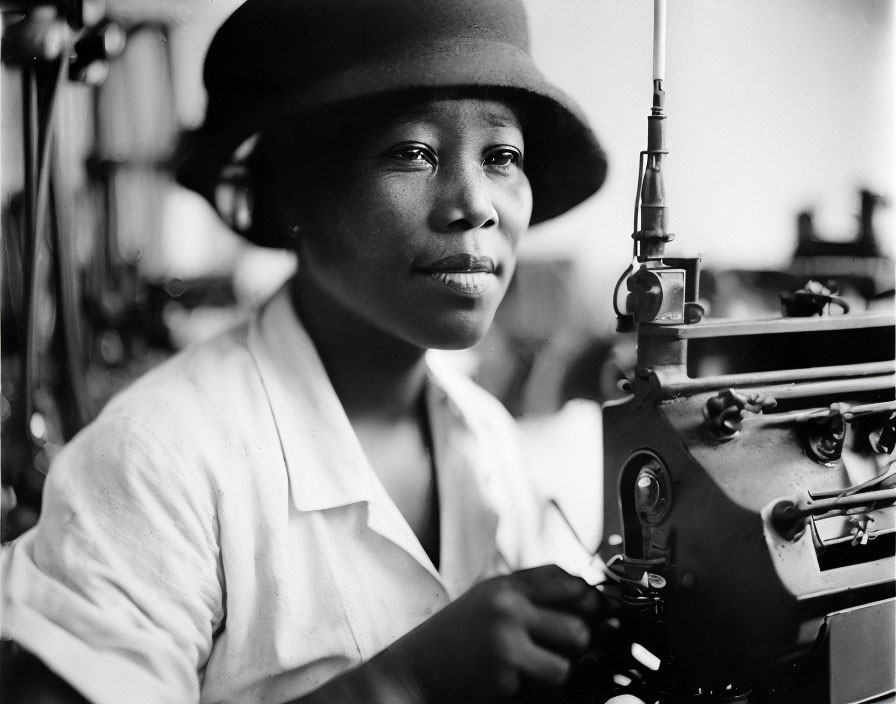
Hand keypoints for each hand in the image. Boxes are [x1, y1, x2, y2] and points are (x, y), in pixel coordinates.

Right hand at [374, 564, 602, 702]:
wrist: (412, 671)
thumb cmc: (454, 640)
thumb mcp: (487, 603)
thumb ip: (528, 597)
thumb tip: (587, 601)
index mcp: (504, 585)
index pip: (566, 579)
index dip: (588, 598)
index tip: (592, 615)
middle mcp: (508, 604)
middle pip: (579, 620)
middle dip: (580, 642)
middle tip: (565, 651)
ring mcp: (507, 636)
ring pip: (572, 653)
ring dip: (563, 666)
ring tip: (538, 668)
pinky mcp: (505, 669)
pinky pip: (550, 678)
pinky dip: (541, 685)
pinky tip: (515, 680)